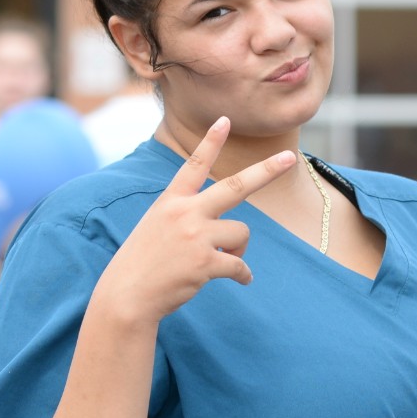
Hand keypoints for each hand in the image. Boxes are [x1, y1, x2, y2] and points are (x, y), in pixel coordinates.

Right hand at [92, 117, 296, 326]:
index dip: (211, 142)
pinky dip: (243, 274)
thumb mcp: (156, 226)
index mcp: (171, 201)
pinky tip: (241, 280)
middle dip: (266, 170)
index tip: (225, 120)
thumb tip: (225, 225)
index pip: (194, 165)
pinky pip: (240, 265)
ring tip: (221, 260)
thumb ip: (186, 215)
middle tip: (289, 157)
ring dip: (238, 249)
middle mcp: (185, 213)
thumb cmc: (142, 263)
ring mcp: (196, 236)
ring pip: (241, 232)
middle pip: (235, 185)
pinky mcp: (205, 262)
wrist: (127, 297)